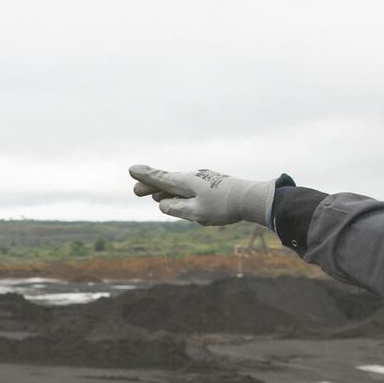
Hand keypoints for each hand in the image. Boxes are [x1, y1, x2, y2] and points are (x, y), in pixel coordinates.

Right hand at [128, 165, 285, 227]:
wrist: (251, 198)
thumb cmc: (223, 206)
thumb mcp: (195, 212)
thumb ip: (175, 209)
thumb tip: (162, 204)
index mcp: (186, 182)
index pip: (160, 178)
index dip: (145, 176)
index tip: (131, 170)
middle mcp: (193, 177)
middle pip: (167, 182)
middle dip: (152, 186)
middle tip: (136, 191)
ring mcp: (203, 180)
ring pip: (179, 186)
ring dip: (166, 192)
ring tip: (155, 197)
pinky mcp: (213, 186)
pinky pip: (191, 190)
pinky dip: (180, 194)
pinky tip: (182, 200)